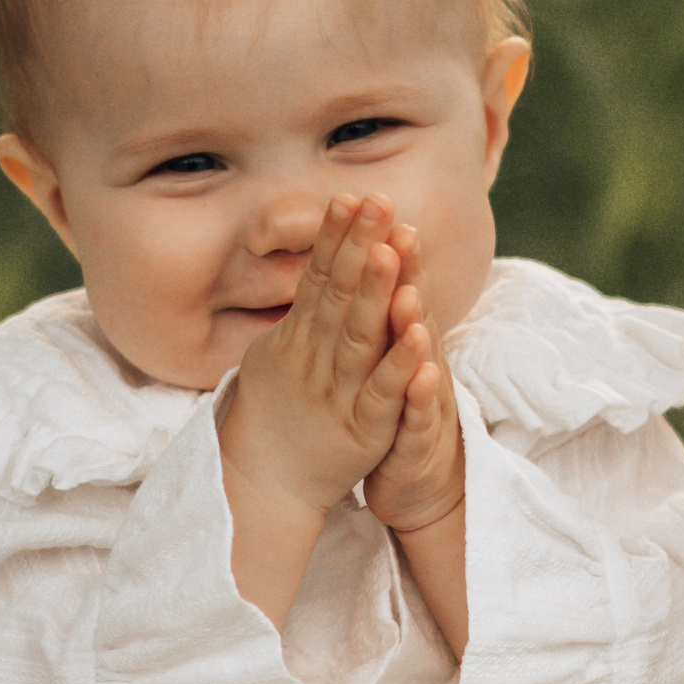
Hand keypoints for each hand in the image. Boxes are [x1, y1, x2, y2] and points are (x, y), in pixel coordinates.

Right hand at [217, 195, 421, 518]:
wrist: (264, 486)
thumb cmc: (279, 416)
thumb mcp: (280, 356)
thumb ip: (304, 314)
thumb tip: (321, 267)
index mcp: (300, 339)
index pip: (320, 278)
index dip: (337, 238)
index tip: (353, 196)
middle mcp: (315, 359)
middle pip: (338, 295)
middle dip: (359, 247)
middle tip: (376, 202)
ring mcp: (338, 392)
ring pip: (358, 337)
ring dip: (376, 293)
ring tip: (392, 251)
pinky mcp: (363, 429)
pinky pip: (383, 393)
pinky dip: (401, 364)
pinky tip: (419, 333)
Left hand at [362, 226, 464, 536]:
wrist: (418, 480)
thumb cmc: (394, 410)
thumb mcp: (381, 356)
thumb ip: (375, 310)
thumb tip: (358, 258)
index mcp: (398, 338)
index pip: (391, 284)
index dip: (382, 247)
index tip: (369, 205)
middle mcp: (416, 358)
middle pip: (410, 309)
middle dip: (403, 270)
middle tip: (397, 229)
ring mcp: (422, 396)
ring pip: (418, 357)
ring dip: (414, 324)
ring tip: (409, 293)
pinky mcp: (420, 438)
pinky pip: (420, 413)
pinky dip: (421, 392)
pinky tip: (423, 371)